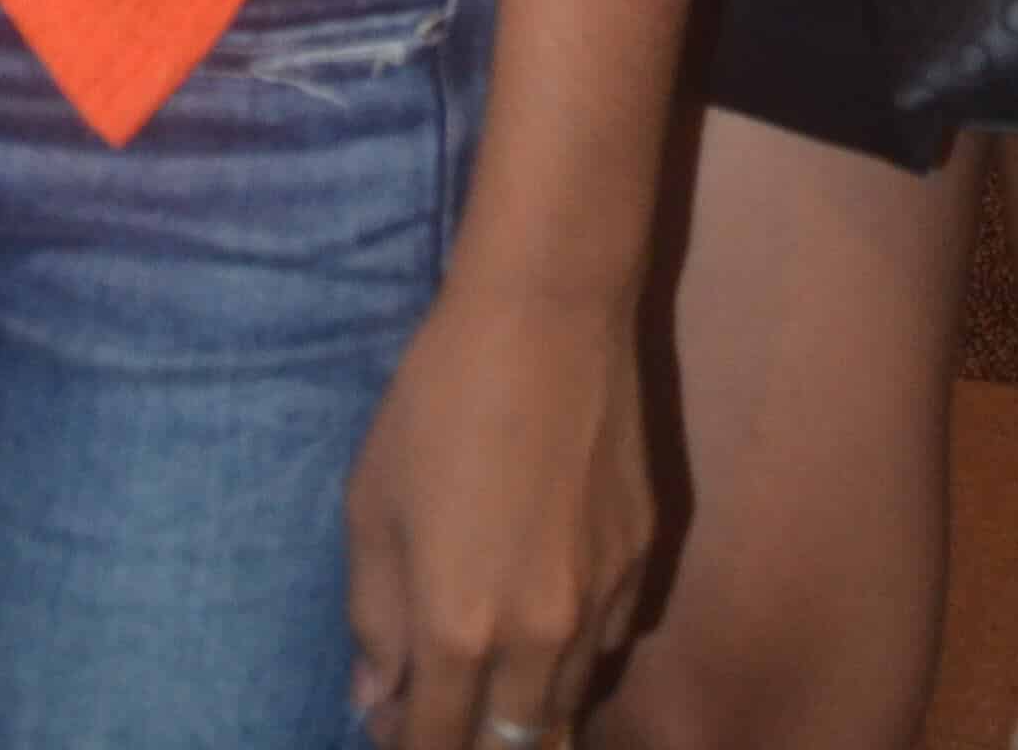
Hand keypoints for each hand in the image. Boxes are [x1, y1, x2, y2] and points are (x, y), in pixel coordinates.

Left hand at [346, 266, 651, 749]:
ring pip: (566, 705)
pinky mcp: (644, 558)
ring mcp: (603, 601)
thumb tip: (377, 696)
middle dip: (471, 738)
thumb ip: (373, 616)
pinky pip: (608, 644)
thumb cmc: (439, 399)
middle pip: (512, 746)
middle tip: (442, 694)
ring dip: (525, 704)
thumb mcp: (373, 503)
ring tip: (493, 662)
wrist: (548, 311)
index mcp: (461, 629)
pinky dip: (573, 651)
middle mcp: (540, 638)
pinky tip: (547, 603)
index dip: (408, 743)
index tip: (393, 717)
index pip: (437, 746)